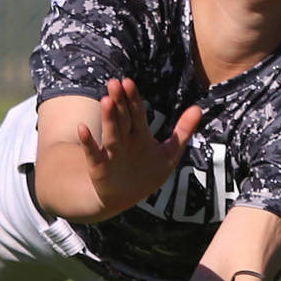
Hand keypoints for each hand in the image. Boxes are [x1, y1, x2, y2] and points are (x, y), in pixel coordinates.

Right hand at [77, 78, 201, 214]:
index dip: (133, 99)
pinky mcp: (99, 166)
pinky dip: (88, 142)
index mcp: (140, 133)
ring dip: (108, 118)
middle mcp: (124, 139)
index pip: (137, 113)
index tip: (128, 82)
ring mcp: (111, 152)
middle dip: (120, 102)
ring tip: (106, 101)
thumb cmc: (146, 172)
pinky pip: (93, 153)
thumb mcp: (169, 153)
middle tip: (115, 83)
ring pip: (111, 133)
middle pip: (123, 118)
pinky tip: (82, 129)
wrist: (123, 197)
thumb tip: (198, 108)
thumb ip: (183, 131)